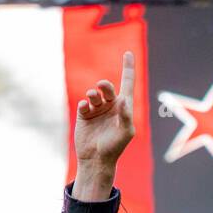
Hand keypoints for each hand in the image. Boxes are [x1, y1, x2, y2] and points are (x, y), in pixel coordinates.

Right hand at [74, 50, 135, 169]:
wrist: (97, 160)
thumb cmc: (115, 147)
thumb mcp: (126, 132)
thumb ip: (127, 115)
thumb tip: (123, 100)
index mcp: (123, 107)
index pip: (127, 84)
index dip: (128, 69)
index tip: (128, 53)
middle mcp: (110, 106)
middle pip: (108, 88)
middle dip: (105, 85)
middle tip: (102, 87)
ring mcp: (97, 110)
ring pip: (95, 94)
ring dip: (93, 93)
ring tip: (92, 97)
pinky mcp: (84, 115)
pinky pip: (84, 104)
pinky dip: (84, 104)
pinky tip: (85, 108)